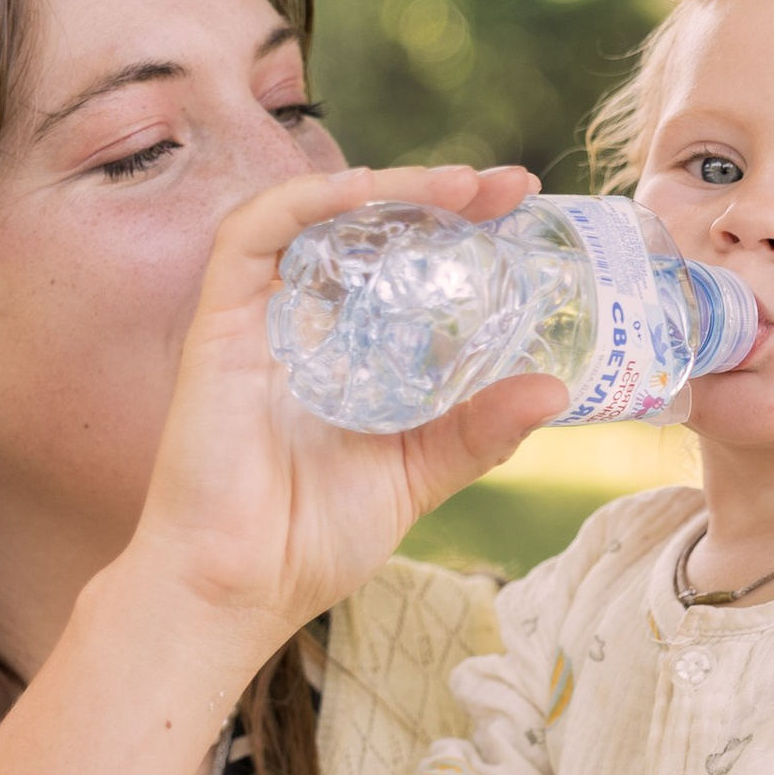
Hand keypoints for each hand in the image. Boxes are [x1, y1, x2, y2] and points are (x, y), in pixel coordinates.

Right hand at [123, 163, 565, 653]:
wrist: (239, 590)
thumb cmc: (310, 540)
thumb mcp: (417, 475)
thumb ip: (477, 432)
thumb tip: (556, 389)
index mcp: (349, 349)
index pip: (403, 260)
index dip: (459, 222)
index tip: (521, 203)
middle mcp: (303, 321)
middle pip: (365, 227)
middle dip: (436, 191)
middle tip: (506, 185)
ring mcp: (258, 318)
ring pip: (315, 215)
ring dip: (387, 187)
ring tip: (459, 186)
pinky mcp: (218, 324)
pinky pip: (249, 236)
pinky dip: (303, 201)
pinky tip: (360, 191)